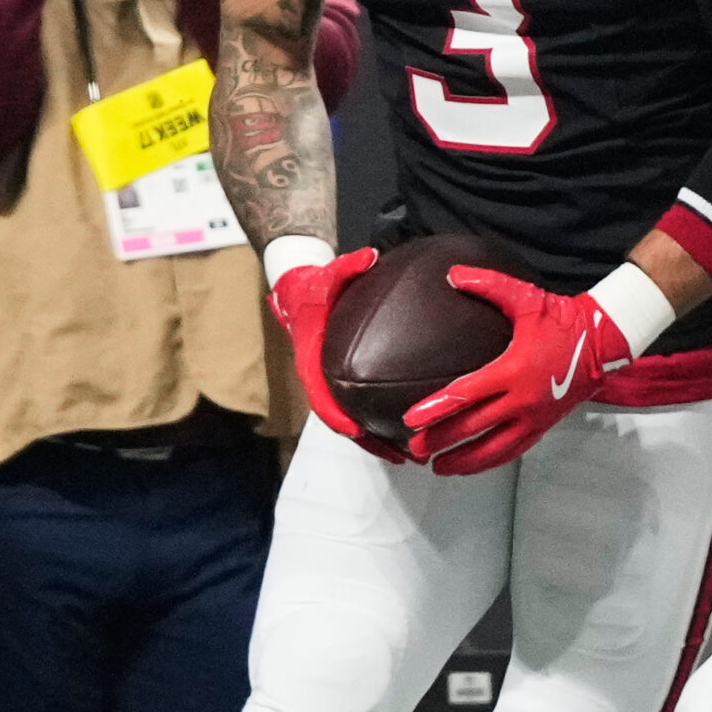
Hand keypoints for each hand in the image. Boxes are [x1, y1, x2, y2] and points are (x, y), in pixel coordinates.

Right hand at [267, 246, 404, 461]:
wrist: (298, 293)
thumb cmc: (314, 286)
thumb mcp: (329, 274)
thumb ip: (348, 266)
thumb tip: (370, 256)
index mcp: (312, 362)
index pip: (322, 398)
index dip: (337, 417)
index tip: (356, 432)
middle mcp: (321, 378)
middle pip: (342, 422)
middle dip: (369, 442)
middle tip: (402, 455)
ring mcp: (332, 383)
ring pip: (354, 421)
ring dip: (379, 440)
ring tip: (413, 454)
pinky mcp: (343, 382)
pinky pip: (363, 406)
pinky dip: (382, 421)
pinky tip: (411, 427)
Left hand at [401, 267, 631, 473]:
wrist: (605, 341)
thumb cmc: (564, 320)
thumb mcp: (527, 299)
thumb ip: (489, 285)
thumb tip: (453, 274)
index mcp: (515, 370)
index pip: (467, 395)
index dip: (436, 408)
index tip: (411, 419)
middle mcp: (523, 400)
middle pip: (473, 428)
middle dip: (440, 440)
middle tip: (414, 449)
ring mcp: (534, 417)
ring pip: (492, 449)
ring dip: (463, 460)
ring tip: (438, 467)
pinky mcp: (543, 426)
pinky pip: (512, 452)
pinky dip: (488, 462)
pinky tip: (472, 466)